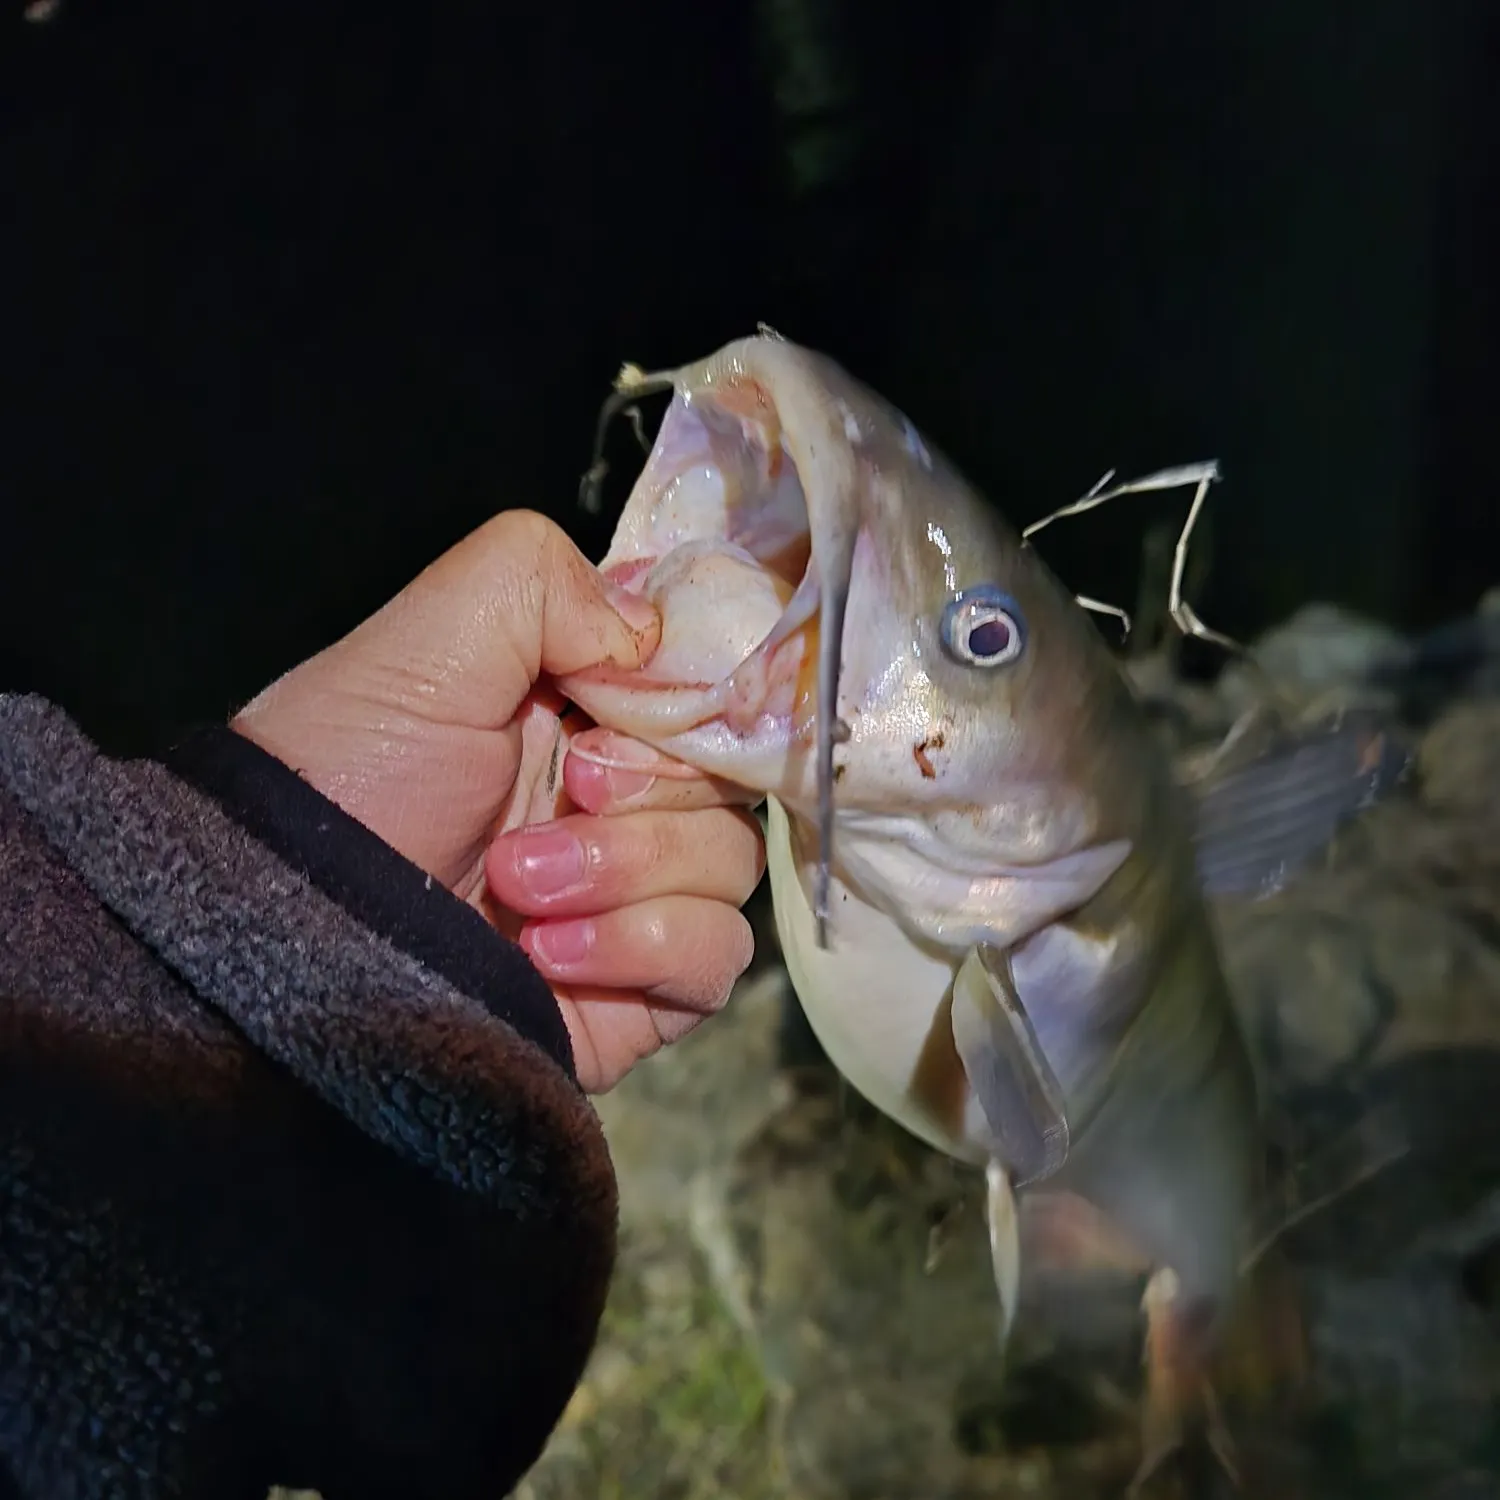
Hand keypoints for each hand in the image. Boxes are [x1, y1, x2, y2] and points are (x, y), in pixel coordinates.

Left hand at [232, 509, 764, 1091]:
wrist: (288, 941)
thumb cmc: (344, 778)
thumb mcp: (423, 641)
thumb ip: (539, 581)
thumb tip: (648, 633)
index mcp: (583, 707)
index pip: (706, 686)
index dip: (688, 695)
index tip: (615, 707)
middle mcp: (619, 796)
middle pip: (729, 775)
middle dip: (643, 790)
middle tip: (566, 793)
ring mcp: (634, 893)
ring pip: (730, 864)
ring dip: (627, 871)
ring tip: (520, 886)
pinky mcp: (640, 986)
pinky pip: (717, 954)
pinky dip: (645, 946)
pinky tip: (549, 952)